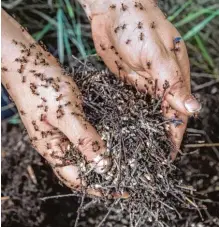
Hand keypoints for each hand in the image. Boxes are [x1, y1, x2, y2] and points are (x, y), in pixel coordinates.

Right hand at [1, 10, 110, 193]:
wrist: (28, 61)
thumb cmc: (41, 86)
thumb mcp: (65, 113)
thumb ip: (83, 139)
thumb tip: (103, 164)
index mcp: (52, 148)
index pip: (77, 177)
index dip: (99, 186)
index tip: (121, 189)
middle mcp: (58, 143)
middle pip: (82, 166)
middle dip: (103, 173)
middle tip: (127, 174)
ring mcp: (62, 130)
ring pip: (85, 150)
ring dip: (102, 155)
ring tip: (124, 158)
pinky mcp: (68, 117)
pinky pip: (85, 133)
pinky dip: (99, 137)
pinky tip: (112, 134)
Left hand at [86, 0, 200, 157]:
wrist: (111, 12)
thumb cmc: (137, 25)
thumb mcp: (157, 53)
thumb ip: (172, 81)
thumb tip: (193, 109)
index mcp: (175, 76)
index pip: (178, 111)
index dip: (175, 133)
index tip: (170, 154)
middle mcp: (161, 83)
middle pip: (164, 115)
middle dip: (160, 136)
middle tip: (152, 157)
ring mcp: (145, 84)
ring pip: (149, 112)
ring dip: (146, 130)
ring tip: (138, 150)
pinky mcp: (129, 83)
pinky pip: (133, 105)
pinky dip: (131, 118)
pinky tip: (126, 130)